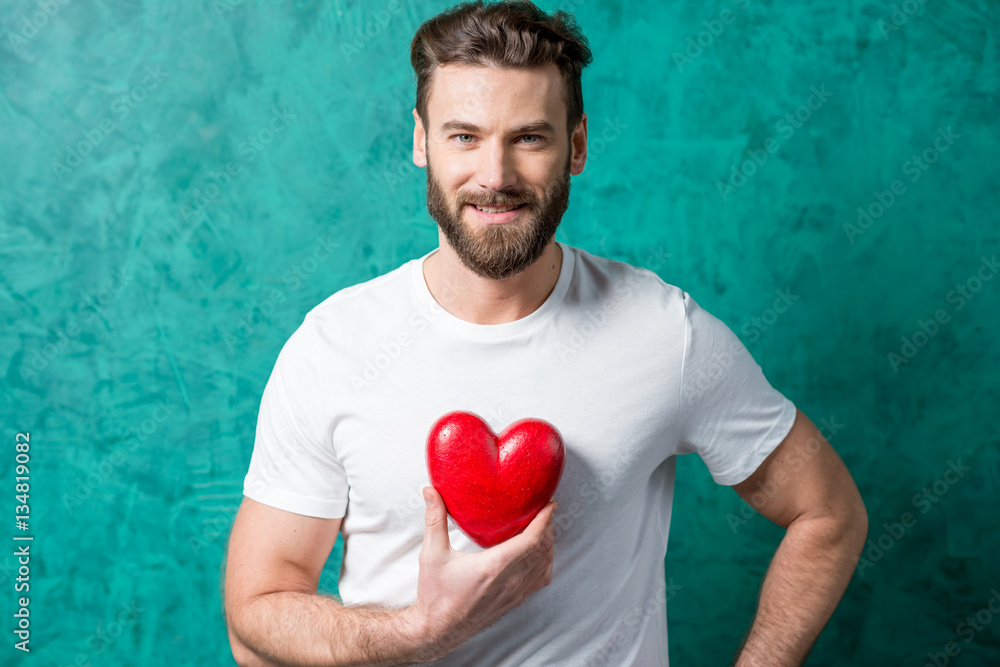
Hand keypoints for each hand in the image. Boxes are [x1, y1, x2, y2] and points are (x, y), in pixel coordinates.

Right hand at [404, 486, 556, 661]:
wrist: (437, 630)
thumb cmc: (434, 594)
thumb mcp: (432, 553)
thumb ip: (434, 519)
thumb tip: (430, 491)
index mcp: (494, 567)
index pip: (531, 540)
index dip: (545, 520)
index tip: (550, 504)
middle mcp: (510, 581)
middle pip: (542, 549)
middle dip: (548, 526)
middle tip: (547, 509)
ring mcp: (514, 593)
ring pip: (544, 565)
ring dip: (548, 544)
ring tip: (545, 527)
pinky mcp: (514, 602)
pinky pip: (540, 580)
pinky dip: (545, 563)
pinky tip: (540, 554)